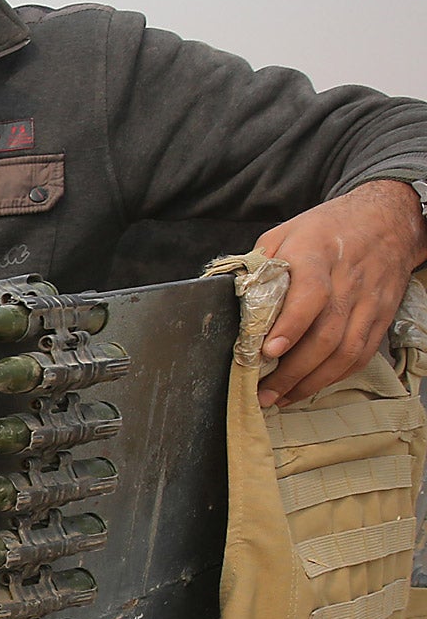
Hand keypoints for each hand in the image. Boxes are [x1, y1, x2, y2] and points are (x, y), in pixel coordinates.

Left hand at [255, 180, 426, 406]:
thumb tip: (231, 297)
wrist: (387, 220)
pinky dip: (335, 377)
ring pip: (344, 351)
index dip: (290, 326)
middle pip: (325, 335)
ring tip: (281, 398)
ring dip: (311, 382)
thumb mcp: (285, 232)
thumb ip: (260, 265)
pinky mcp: (381, 316)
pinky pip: (360, 355)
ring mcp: (368, 302)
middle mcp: (347, 282)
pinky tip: (310, 387)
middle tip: (263, 392)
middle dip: (292, 371)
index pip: (309, 295)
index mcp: (317, 256)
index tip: (268, 351)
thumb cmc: (327, 228)